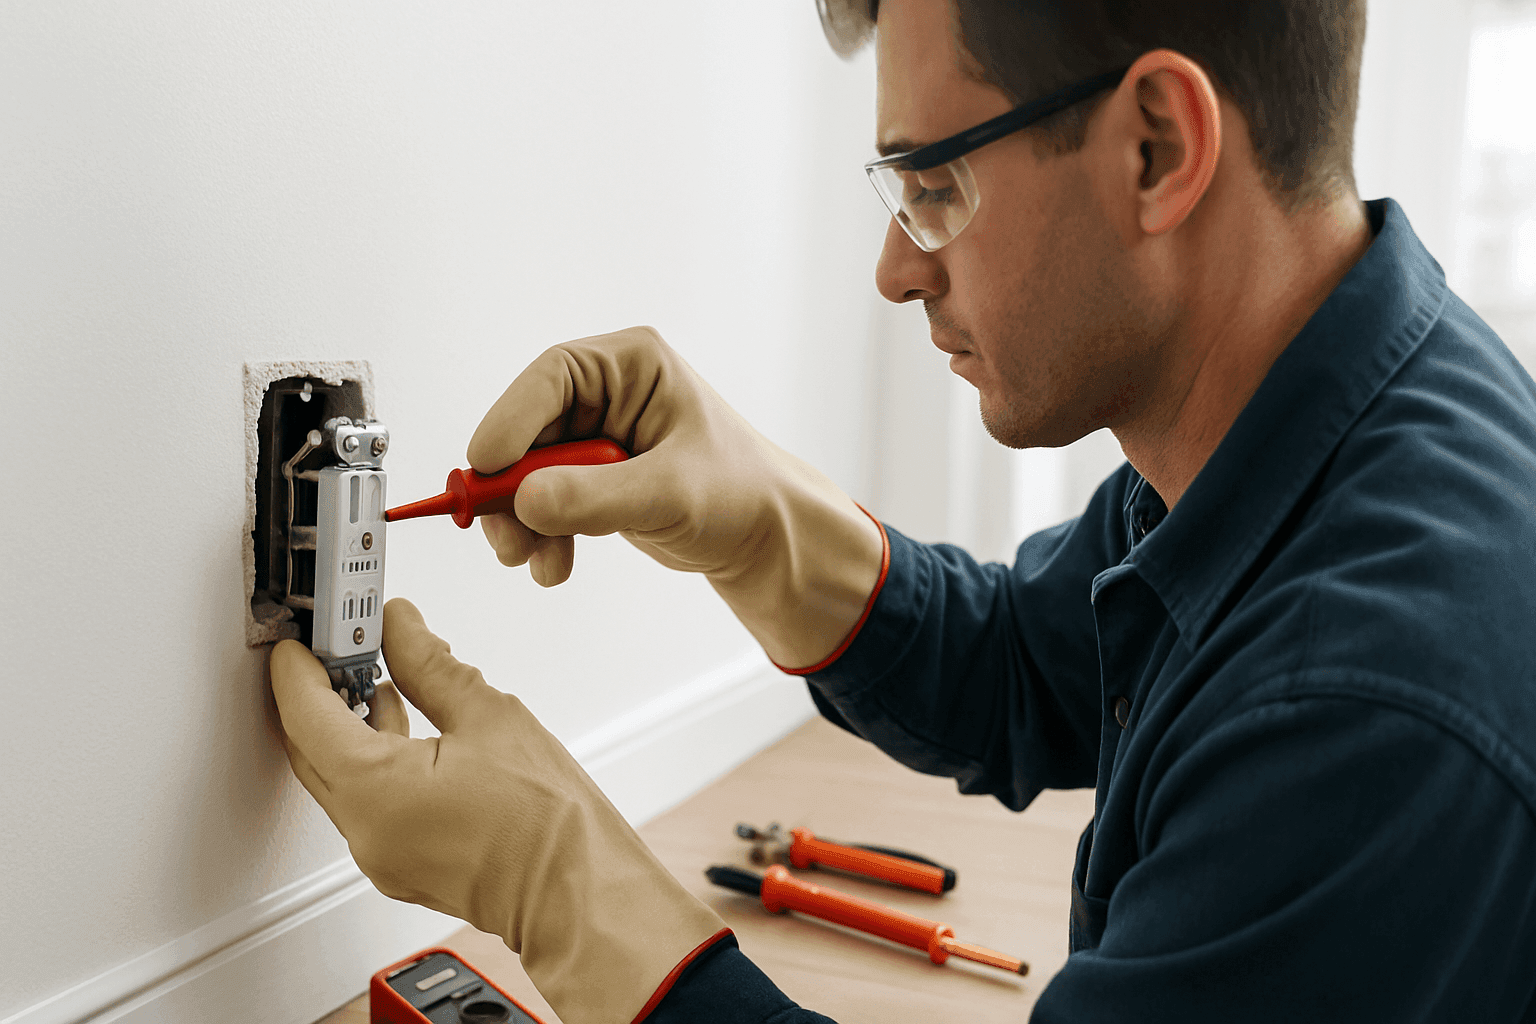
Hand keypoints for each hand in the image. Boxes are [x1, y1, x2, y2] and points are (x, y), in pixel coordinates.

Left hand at [269, 598, 724, 1023]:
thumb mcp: (488, 717)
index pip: (306, 714)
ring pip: (337, 777)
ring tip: (371, 678)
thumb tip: (399, 628)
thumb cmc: (547, 825)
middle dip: (314, 693)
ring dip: (344, 726)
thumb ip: (429, 665)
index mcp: (373, 790)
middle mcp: (363, 830)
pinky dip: (369, 761)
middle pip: (310, 749)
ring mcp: (380, 854)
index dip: (299, 667)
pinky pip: (364, 803)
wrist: (578, 892)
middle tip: (334, 646)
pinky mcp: (401, 864)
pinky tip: (401, 728)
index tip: (302, 637)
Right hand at [468, 325, 885, 669]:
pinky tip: (553, 566)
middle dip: (510, 488)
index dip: (510, 420)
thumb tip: (525, 500)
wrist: (766, 540)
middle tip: (502, 535)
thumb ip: (594, 496)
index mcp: (632, 366)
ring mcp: (596, 439)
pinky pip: (544, 501)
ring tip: (532, 561)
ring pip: (527, 472)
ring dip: (521, 520)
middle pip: (528, 429)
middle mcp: (608, 393)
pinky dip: (541, 534)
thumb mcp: (668, 493)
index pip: (552, 377)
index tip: (485, 468)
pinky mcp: (592, 479)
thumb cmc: (740, 495)